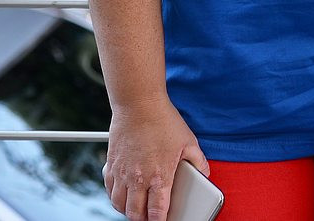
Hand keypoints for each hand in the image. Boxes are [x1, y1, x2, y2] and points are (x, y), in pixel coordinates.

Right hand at [103, 98, 208, 220]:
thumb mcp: (189, 142)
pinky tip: (124, 192)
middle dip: (143, 219)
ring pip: (119, 204)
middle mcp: (137, 178)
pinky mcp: (111, 164)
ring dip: (128, 209)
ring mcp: (121, 172)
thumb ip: (199, 162)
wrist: (139, 103)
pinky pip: (109, 189)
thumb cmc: (163, 120)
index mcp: (159, 176)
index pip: (157, 212)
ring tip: (138, 206)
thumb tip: (205, 174)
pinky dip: (115, 196)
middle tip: (151, 215)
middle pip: (135, 214)